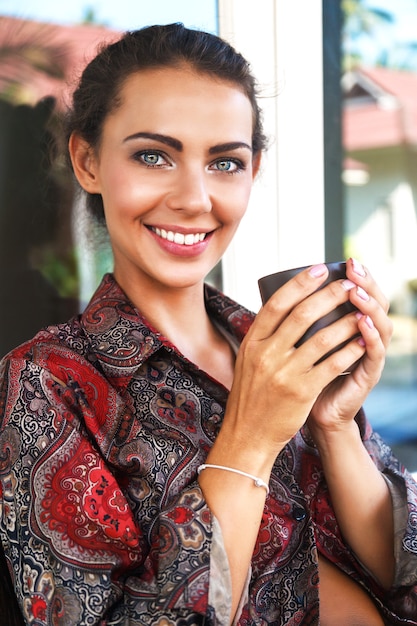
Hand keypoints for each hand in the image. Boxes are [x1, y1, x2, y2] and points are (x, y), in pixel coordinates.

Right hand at [222, 260, 369, 464]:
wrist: (247, 434)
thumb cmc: (251, 395)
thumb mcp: (248, 361)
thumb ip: (265, 337)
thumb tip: (285, 308)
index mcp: (252, 342)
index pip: (277, 304)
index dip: (300, 284)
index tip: (319, 269)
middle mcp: (266, 354)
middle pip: (302, 315)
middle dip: (329, 295)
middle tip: (348, 284)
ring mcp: (284, 373)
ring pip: (322, 338)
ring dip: (346, 322)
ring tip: (361, 312)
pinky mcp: (302, 391)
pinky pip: (332, 365)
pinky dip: (350, 351)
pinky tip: (361, 342)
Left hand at [308, 257, 392, 434]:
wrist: (313, 415)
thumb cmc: (304, 376)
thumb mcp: (300, 343)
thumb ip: (299, 320)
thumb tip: (279, 289)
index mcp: (349, 326)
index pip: (361, 293)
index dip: (356, 277)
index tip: (344, 260)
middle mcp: (365, 336)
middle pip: (376, 302)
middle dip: (365, 283)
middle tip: (354, 268)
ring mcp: (369, 356)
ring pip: (380, 324)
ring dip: (369, 306)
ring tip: (356, 291)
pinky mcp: (369, 375)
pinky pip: (374, 353)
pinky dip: (370, 337)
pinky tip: (362, 323)